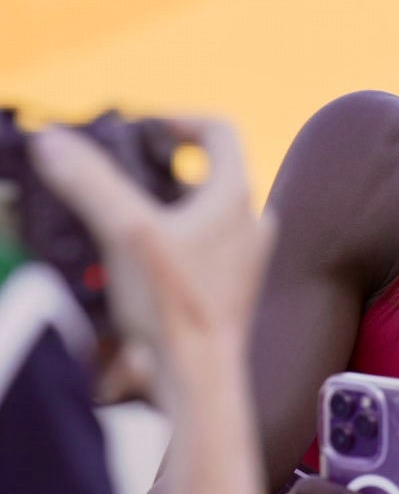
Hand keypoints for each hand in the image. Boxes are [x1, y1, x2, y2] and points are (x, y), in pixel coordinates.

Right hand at [30, 119, 273, 399]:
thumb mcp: (125, 231)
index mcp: (237, 196)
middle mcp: (251, 223)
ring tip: (122, 219)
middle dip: (161, 169)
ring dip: (163, 207)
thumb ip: (90, 182)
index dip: (178, 118)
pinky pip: (201, 247)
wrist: (199, 374)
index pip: (219, 130)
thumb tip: (53, 141)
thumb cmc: (175, 305)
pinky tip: (134, 259)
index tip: (144, 129)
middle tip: (122, 177)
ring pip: (202, 212)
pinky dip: (169, 242)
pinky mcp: (230, 287)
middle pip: (207, 172)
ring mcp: (245, 257)